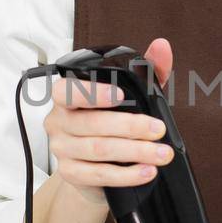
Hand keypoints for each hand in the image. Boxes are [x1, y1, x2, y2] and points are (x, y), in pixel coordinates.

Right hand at [44, 37, 174, 206]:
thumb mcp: (130, 96)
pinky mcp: (71, 174)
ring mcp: (62, 149)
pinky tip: (146, 171)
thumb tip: (162, 47)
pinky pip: (98, 175)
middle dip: (130, 127)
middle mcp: (58, 122)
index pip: (68, 91)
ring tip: (161, 154)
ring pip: (98, 150)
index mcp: (66, 97)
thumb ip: (146, 70)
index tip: (120, 95)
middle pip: (92, 124)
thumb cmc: (110, 124)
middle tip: (159, 130)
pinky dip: (126, 175)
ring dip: (135, 152)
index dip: (93, 93)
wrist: (93, 168)